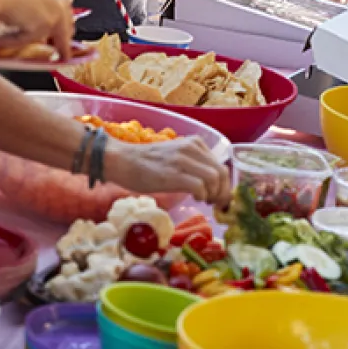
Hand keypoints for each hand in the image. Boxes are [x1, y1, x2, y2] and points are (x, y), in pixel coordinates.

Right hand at [106, 136, 231, 206]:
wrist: (122, 160)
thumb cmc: (147, 163)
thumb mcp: (176, 157)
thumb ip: (194, 165)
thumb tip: (211, 184)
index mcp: (195, 143)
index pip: (221, 166)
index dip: (225, 186)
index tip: (220, 199)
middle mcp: (192, 148)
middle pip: (222, 173)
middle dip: (223, 193)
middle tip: (216, 205)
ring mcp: (183, 160)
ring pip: (214, 179)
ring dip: (214, 195)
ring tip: (205, 202)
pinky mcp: (173, 174)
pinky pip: (199, 186)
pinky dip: (202, 196)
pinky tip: (195, 199)